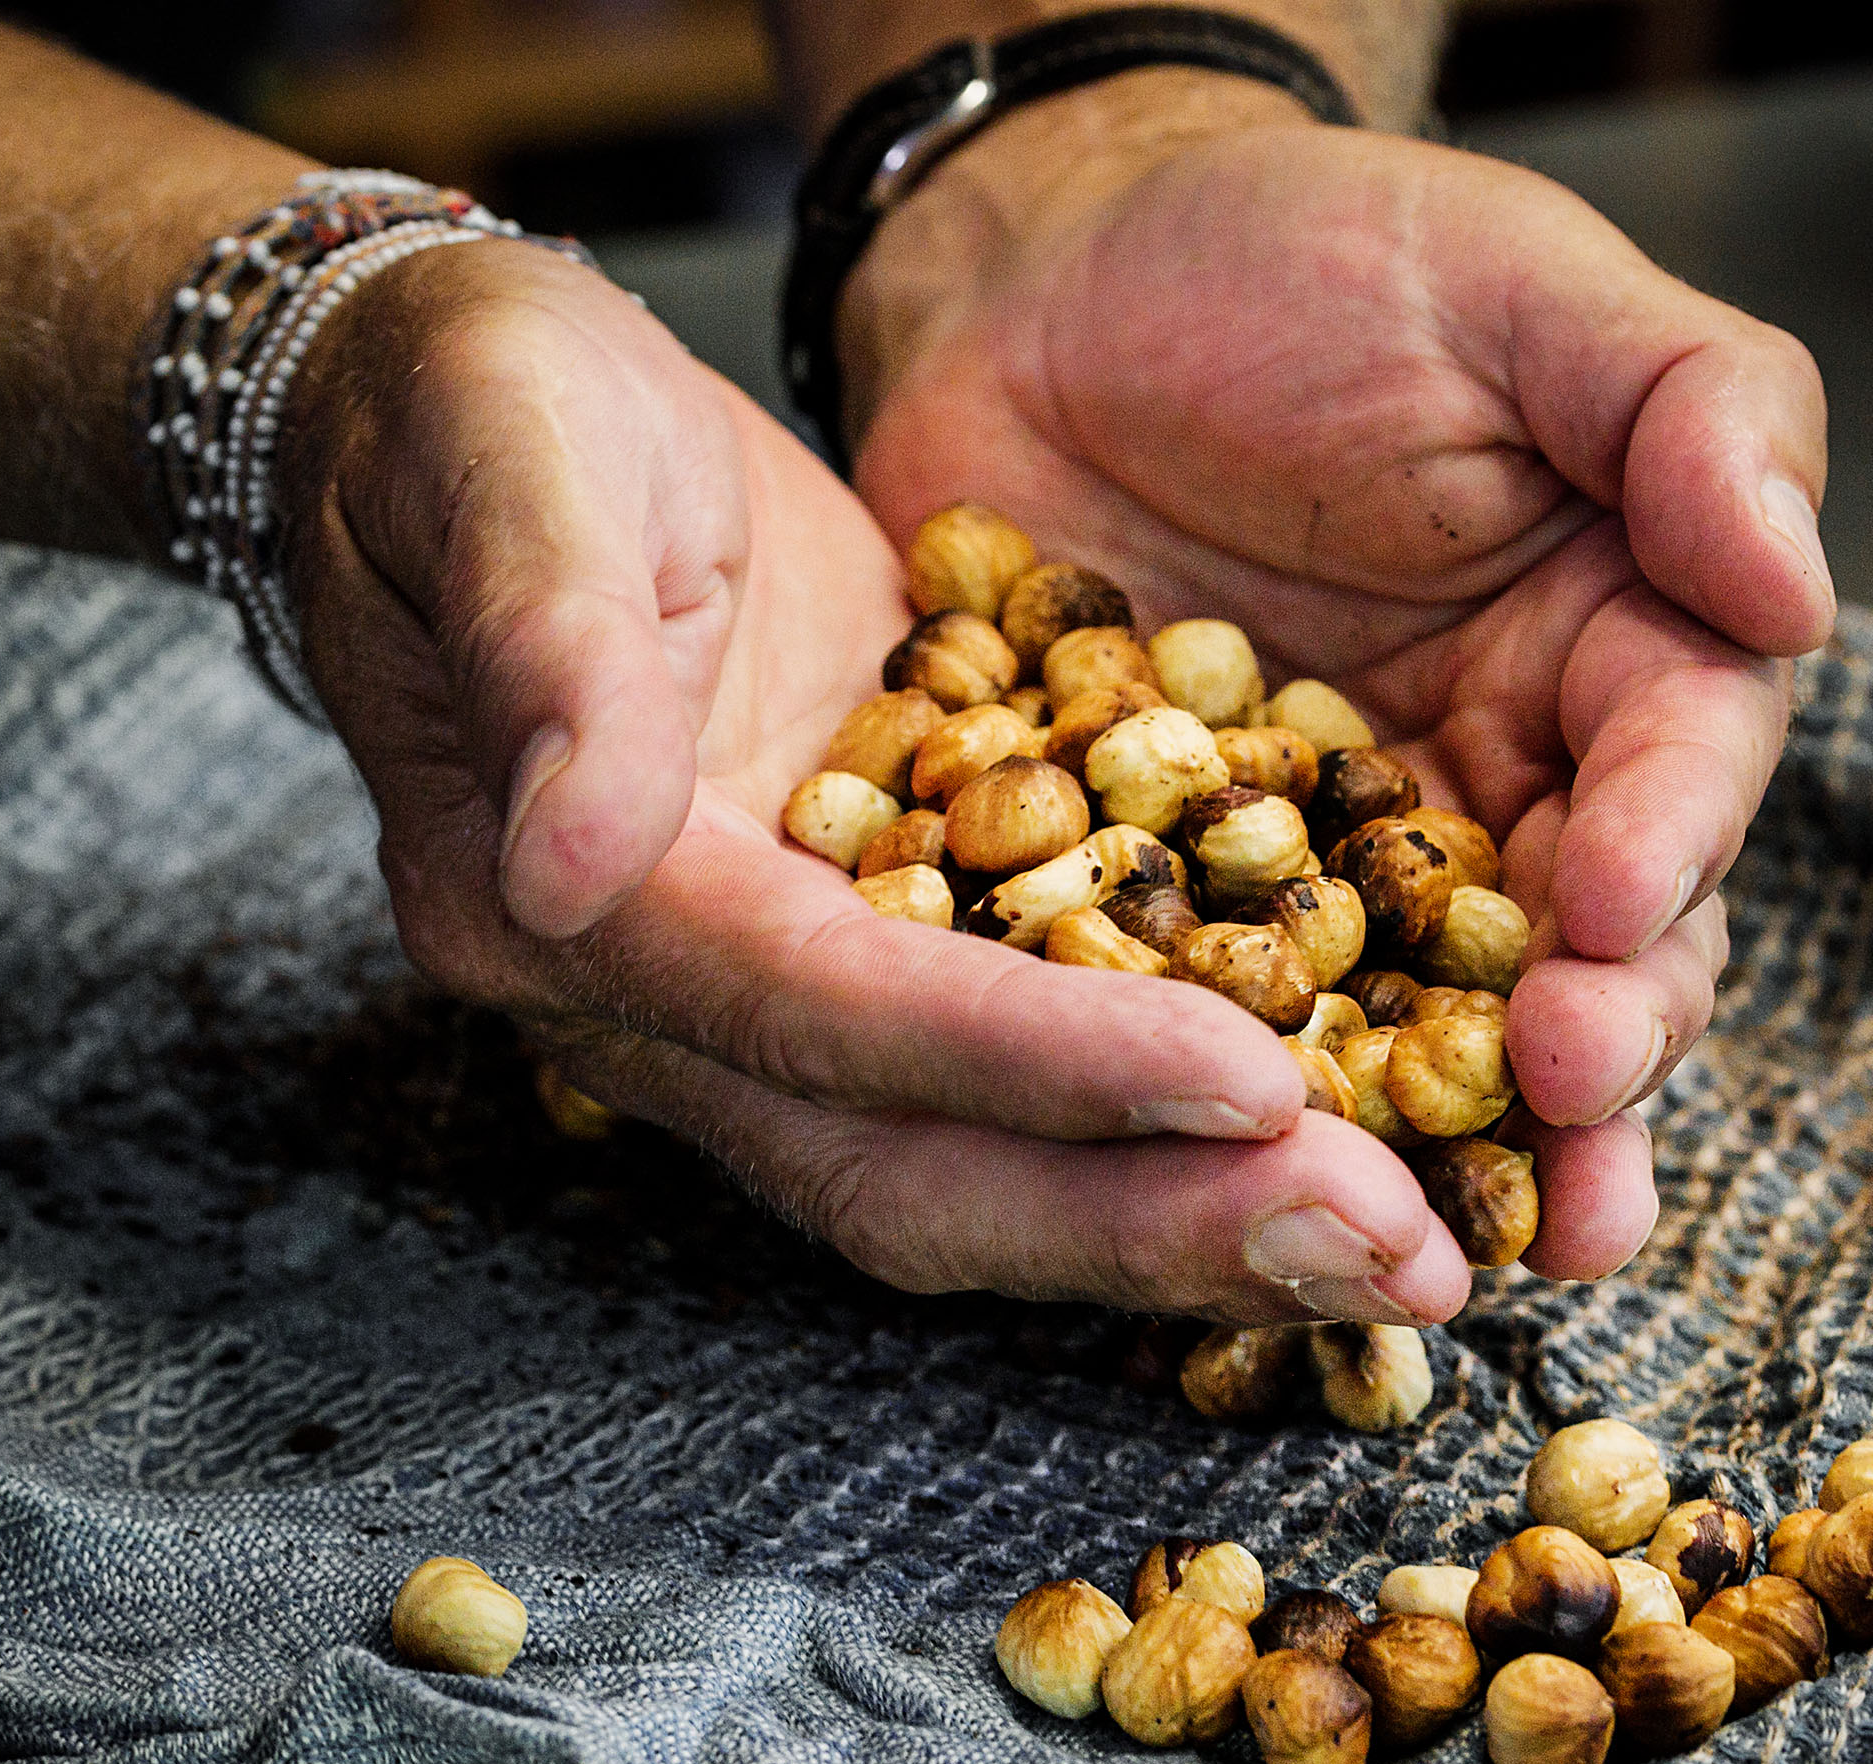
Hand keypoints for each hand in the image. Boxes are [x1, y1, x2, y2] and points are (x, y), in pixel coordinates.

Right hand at [278, 237, 1471, 1327]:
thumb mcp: (503, 455)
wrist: (470, 426)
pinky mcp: (856, 959)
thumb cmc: (476, 406)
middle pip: (911, 1170)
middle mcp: (663, 1005)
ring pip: (978, 1171)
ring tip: (1402, 1237)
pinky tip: (1334, 1138)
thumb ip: (543, 643)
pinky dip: (1169, 1140)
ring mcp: (763, 1004)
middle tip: (1390, 1249)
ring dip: (1186, 1220)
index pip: (824, 1012)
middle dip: (1151, 1221)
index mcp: (573, 899)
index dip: (1034, 1066)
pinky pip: (1017, 1095)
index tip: (1251, 1084)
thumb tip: (573, 855)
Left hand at [843, 83, 1835, 1281]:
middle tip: (1565, 1140)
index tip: (1619, 914)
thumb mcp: (1518, 286)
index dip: (1665, 853)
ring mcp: (1320, 870)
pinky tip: (1215, 1186)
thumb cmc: (1304, 260)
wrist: (1044, 284)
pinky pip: (1198, 1014)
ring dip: (1438, 1145)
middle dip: (1588, 1065)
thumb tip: (1796, 587)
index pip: (1677, 774)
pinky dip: (1216, 1100)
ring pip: (1409, 1031)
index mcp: (1608, 655)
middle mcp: (1487, 792)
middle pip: (1576, 963)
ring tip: (1451, 1247)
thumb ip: (1689, 411)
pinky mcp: (1159, 902)